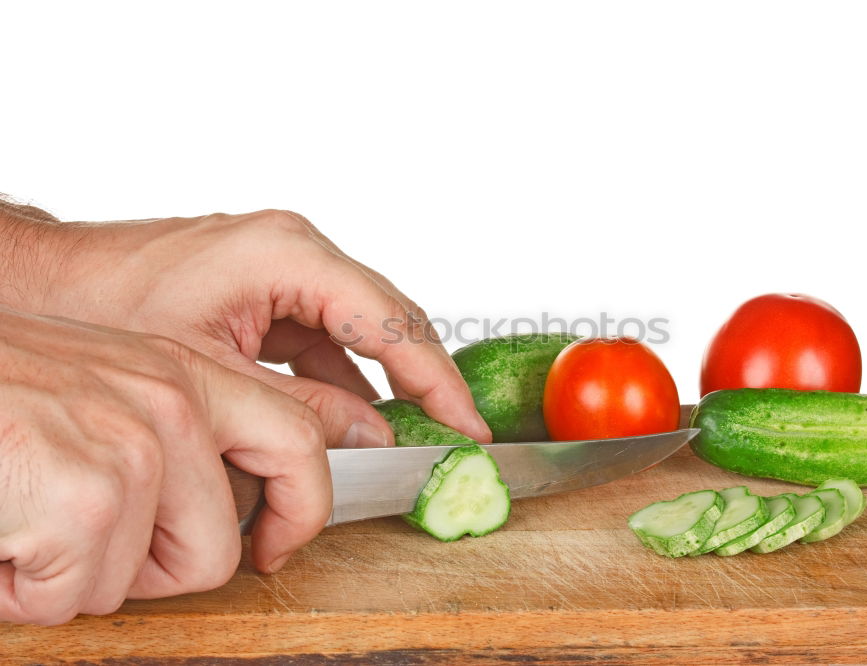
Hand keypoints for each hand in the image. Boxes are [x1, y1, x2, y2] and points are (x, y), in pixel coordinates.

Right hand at [0, 307, 330, 624]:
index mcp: (183, 372)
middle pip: (220, 547)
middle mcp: (171, 401)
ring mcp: (134, 447)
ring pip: (140, 583)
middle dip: (155, 573)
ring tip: (22, 517)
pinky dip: (19, 590)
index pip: (298, 438)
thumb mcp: (99, 388)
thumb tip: (239, 499)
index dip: (301, 507)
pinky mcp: (85, 496)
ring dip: (71, 576)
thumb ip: (173, 430)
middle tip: (88, 547)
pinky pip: (70, 597)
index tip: (278, 543)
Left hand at [31, 209, 491, 445]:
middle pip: (388, 321)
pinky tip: (349, 422)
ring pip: (359, 333)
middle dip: (422, 383)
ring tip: (405, 441)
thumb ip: (300, 409)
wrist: (39, 284)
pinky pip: (322, 339)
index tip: (466, 424)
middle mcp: (295, 250)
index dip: (436, 379)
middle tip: (453, 437)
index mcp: (288, 254)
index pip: (392, 320)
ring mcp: (282, 268)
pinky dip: (339, 382)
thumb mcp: (212, 374)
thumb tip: (369, 439)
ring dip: (381, 388)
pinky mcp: (266, 291)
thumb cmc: (103, 304)